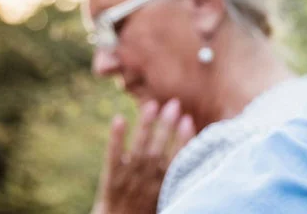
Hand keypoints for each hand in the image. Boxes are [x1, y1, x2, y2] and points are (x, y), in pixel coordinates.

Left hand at [91, 99, 196, 213]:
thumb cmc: (147, 211)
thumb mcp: (167, 197)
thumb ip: (176, 177)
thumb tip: (196, 153)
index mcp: (164, 187)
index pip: (176, 160)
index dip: (183, 139)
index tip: (189, 119)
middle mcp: (147, 182)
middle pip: (158, 151)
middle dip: (166, 126)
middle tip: (174, 103)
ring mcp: (128, 181)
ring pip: (138, 150)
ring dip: (145, 126)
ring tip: (151, 105)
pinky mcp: (110, 181)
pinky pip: (113, 157)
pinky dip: (116, 138)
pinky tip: (119, 118)